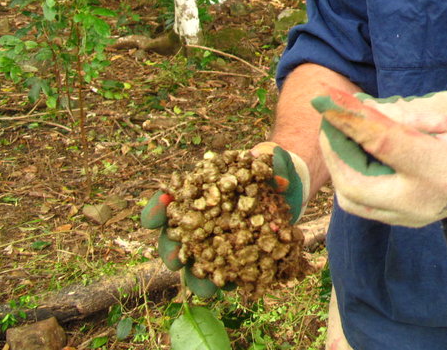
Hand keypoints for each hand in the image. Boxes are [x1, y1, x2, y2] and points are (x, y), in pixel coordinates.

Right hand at [140, 144, 309, 296]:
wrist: (289, 189)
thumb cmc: (271, 170)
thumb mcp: (272, 160)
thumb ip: (271, 160)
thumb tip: (270, 164)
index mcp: (200, 190)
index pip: (169, 199)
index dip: (158, 207)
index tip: (157, 215)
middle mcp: (200, 218)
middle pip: (174, 236)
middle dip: (171, 248)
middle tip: (176, 257)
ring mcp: (214, 239)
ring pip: (193, 260)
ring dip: (193, 273)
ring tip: (201, 282)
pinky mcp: (233, 255)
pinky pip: (220, 272)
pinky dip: (221, 281)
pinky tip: (227, 286)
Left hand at [312, 90, 446, 226]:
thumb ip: (404, 112)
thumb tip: (358, 110)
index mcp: (440, 169)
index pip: (383, 144)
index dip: (351, 121)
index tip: (328, 101)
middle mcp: (422, 201)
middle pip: (355, 184)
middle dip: (334, 150)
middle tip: (330, 120)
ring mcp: (412, 218)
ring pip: (353, 200)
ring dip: (338, 166)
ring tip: (342, 134)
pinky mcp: (405, 221)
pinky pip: (364, 204)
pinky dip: (352, 177)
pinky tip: (356, 152)